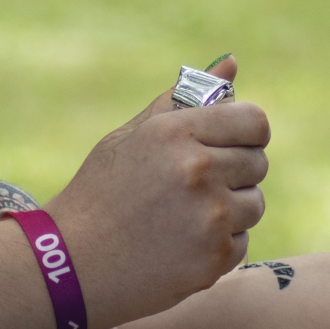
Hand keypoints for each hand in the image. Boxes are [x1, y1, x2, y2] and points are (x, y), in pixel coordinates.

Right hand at [46, 56, 268, 328]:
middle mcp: (197, 170)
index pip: (253, 121)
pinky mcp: (213, 258)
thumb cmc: (100, 194)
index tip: (232, 145)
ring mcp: (209, 217)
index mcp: (175, 132)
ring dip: (231, 210)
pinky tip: (180, 246)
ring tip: (184, 217)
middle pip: (257, 162)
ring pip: (254, 204)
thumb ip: (183, 99)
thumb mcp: (131, 137)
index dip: (247, 133)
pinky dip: (219, 245)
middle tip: (195, 187)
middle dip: (235, 172)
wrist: (71, 265)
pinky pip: (242, 242)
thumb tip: (231, 63)